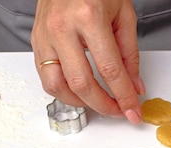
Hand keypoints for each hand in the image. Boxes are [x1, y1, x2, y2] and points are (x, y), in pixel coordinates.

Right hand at [31, 0, 144, 123]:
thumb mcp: (123, 15)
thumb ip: (130, 55)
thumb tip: (134, 86)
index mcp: (88, 17)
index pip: (110, 70)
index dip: (124, 96)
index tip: (133, 111)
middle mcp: (62, 28)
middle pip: (82, 84)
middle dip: (103, 105)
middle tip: (118, 111)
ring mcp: (44, 35)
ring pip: (57, 86)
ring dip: (80, 103)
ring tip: (98, 103)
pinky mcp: (36, 40)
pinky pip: (45, 76)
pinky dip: (63, 91)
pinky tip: (79, 91)